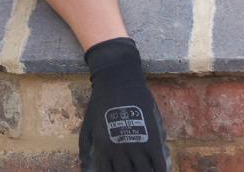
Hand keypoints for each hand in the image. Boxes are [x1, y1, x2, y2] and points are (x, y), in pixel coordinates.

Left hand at [78, 37, 167, 171]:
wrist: (118, 81)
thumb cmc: (101, 102)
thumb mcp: (87, 125)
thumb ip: (85, 148)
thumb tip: (83, 167)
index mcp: (103, 150)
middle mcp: (120, 152)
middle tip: (133, 170)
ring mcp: (137, 147)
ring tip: (145, 170)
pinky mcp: (152, 140)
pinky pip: (159, 165)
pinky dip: (160, 171)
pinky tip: (160, 171)